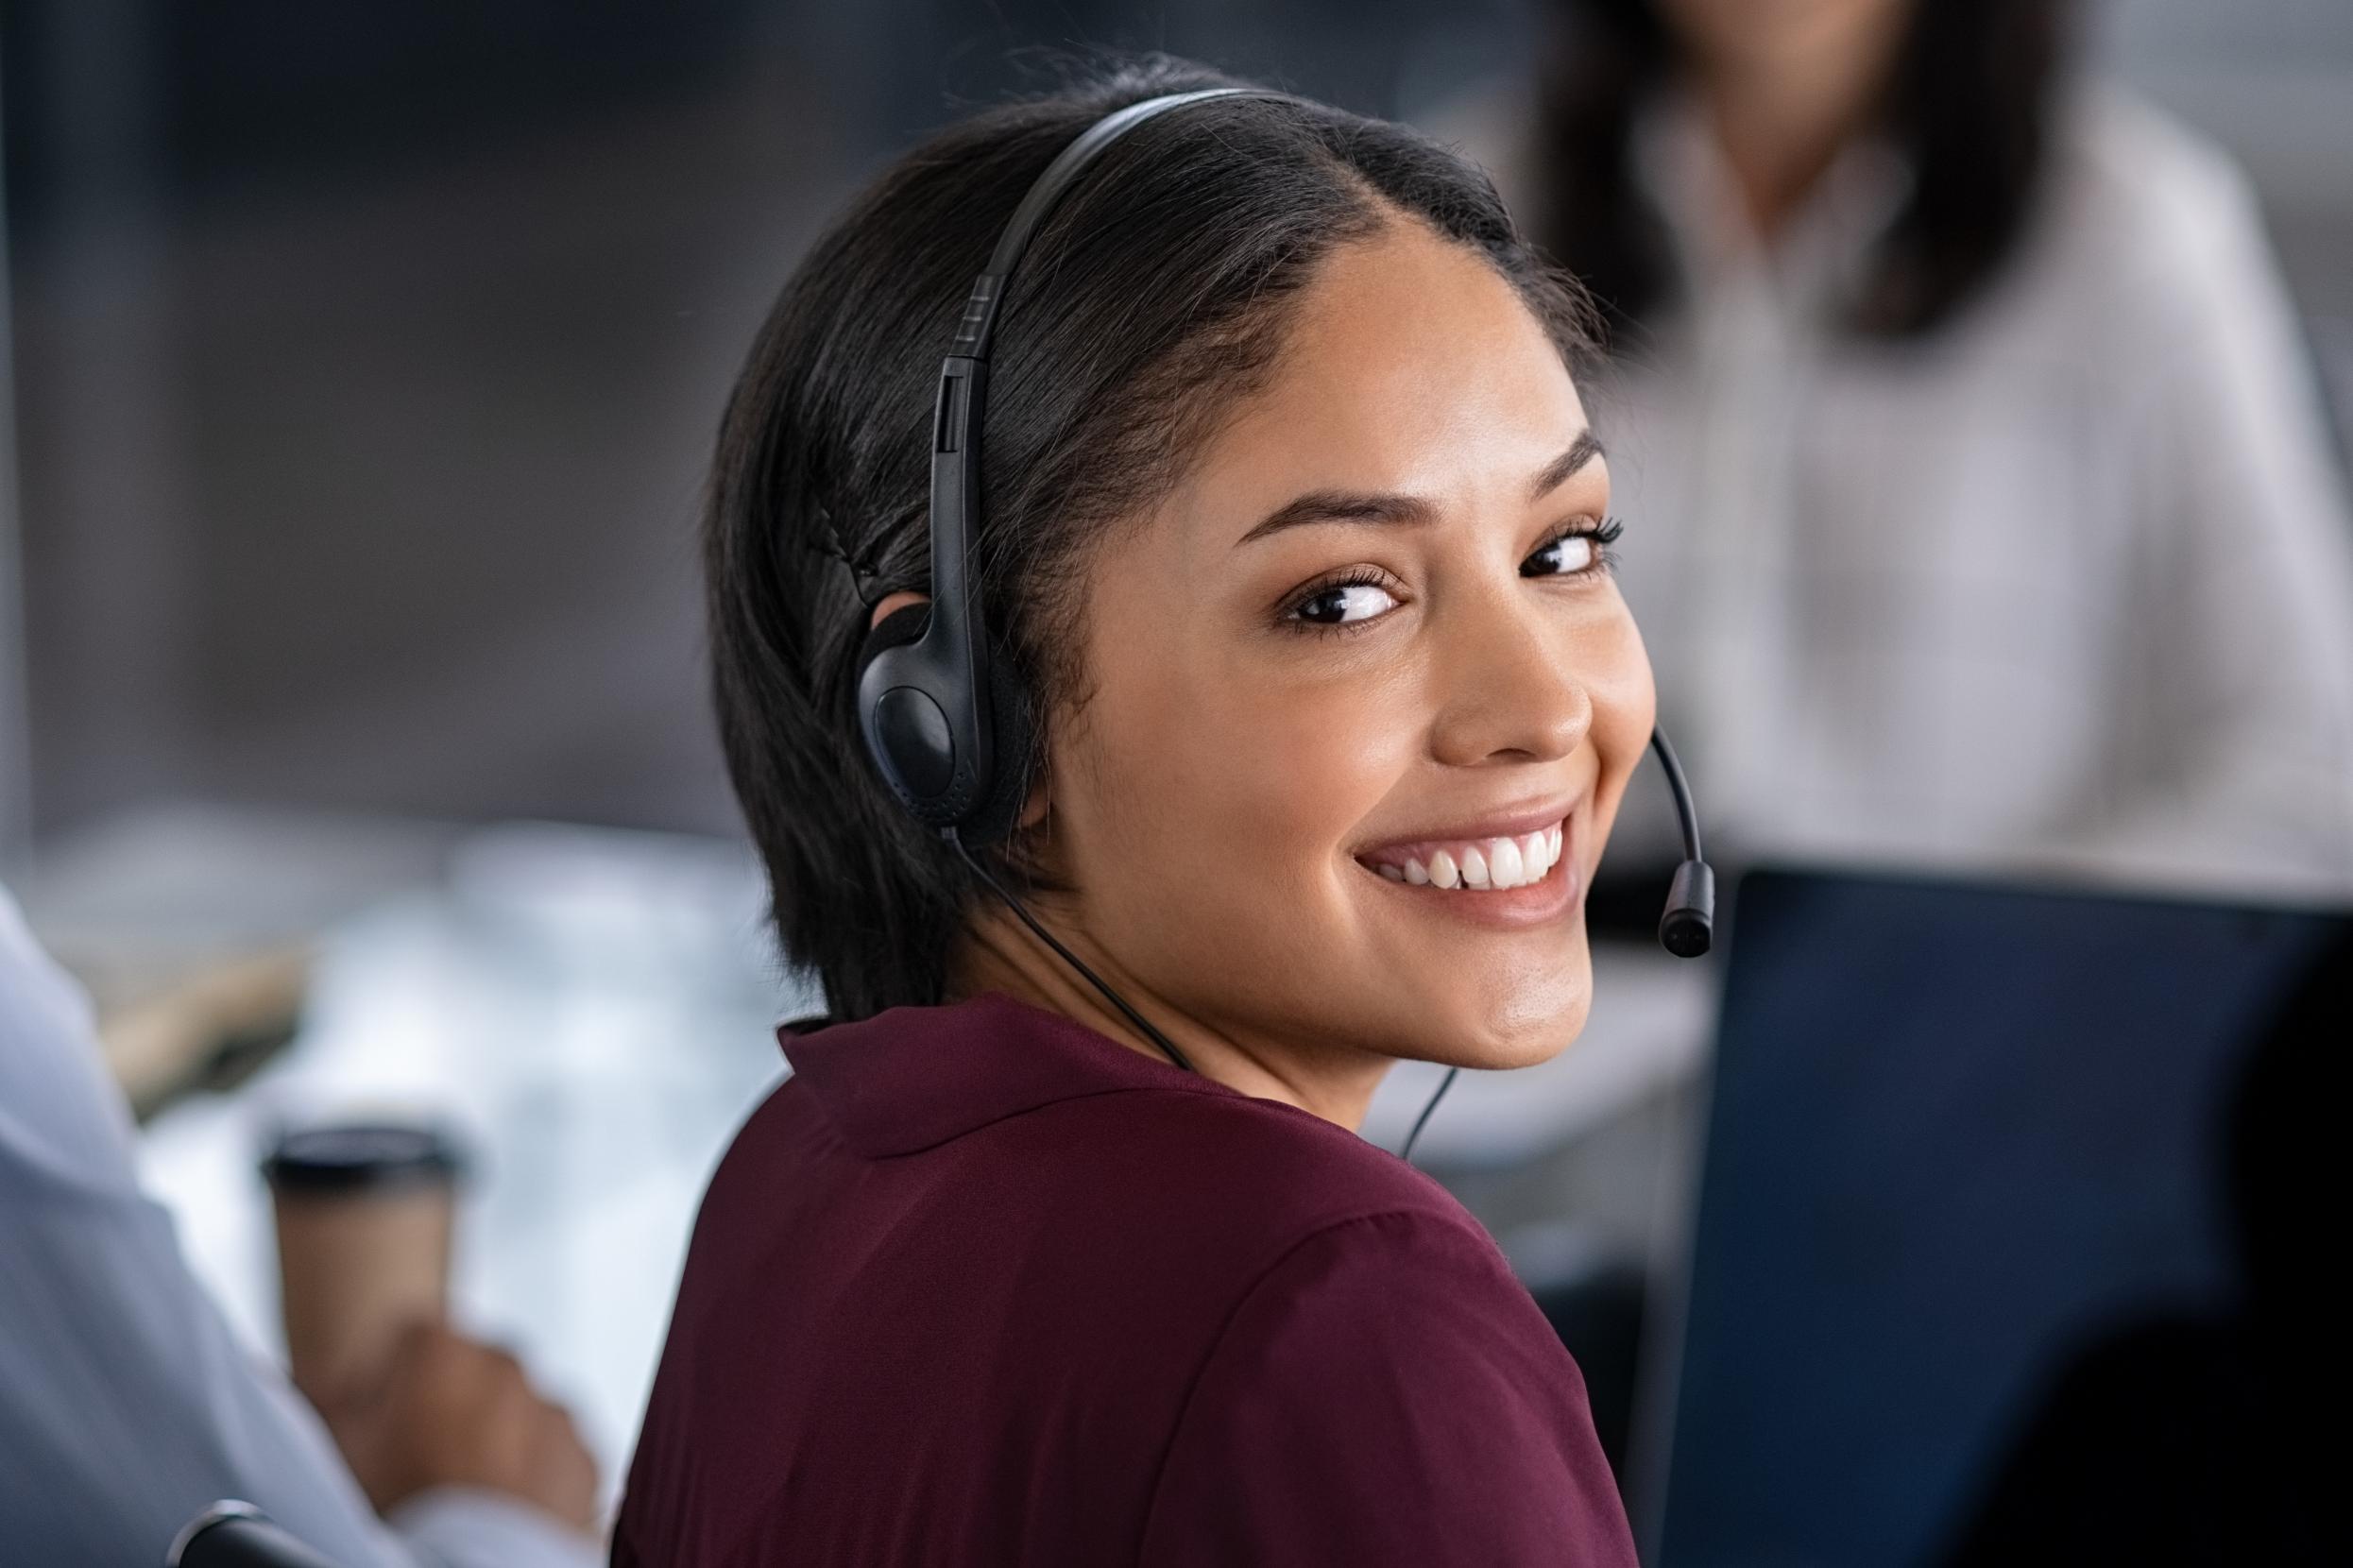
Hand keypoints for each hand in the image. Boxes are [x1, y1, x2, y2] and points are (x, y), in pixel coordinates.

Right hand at [315, 1320, 600, 1533]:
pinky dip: (536, 1473)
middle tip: (423, 1459)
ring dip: (497, 1437)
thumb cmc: (402, 1509)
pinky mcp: (584, 1456)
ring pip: (519, 1413)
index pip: (415, 1341)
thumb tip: (290, 1380)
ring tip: (462, 1491)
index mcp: (443, 1351)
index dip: (393, 1381)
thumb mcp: (338, 1450)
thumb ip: (324, 1402)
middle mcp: (507, 1367)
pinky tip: (501, 1508)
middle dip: (450, 1403)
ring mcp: (552, 1410)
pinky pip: (555, 1455)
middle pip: (473, 1372)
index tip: (382, 1418)